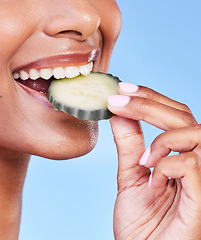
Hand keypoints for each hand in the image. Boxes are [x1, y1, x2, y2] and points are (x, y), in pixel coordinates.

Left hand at [107, 82, 200, 239]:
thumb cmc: (141, 221)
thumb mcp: (131, 175)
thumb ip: (129, 144)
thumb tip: (119, 112)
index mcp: (180, 156)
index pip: (173, 115)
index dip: (149, 97)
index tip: (122, 89)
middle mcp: (196, 162)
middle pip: (183, 116)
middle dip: (148, 104)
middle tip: (118, 99)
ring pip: (195, 134)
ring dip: (161, 140)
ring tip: (143, 160)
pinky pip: (193, 166)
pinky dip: (167, 167)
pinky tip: (152, 182)